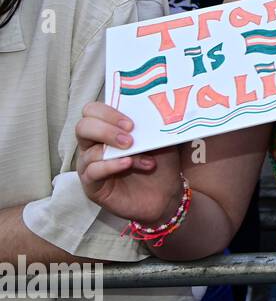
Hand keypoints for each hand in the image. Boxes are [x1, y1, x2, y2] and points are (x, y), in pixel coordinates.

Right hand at [74, 102, 182, 224]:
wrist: (167, 194)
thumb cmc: (161, 163)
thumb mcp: (161, 139)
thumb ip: (155, 123)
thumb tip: (161, 106)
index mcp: (107, 128)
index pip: (92, 110)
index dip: (108, 112)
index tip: (131, 123)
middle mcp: (93, 145)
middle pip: (82, 127)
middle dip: (106, 129)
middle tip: (130, 138)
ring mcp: (90, 165)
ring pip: (90, 152)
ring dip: (120, 153)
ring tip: (146, 161)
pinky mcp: (91, 185)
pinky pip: (92, 172)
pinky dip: (110, 166)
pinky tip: (127, 164)